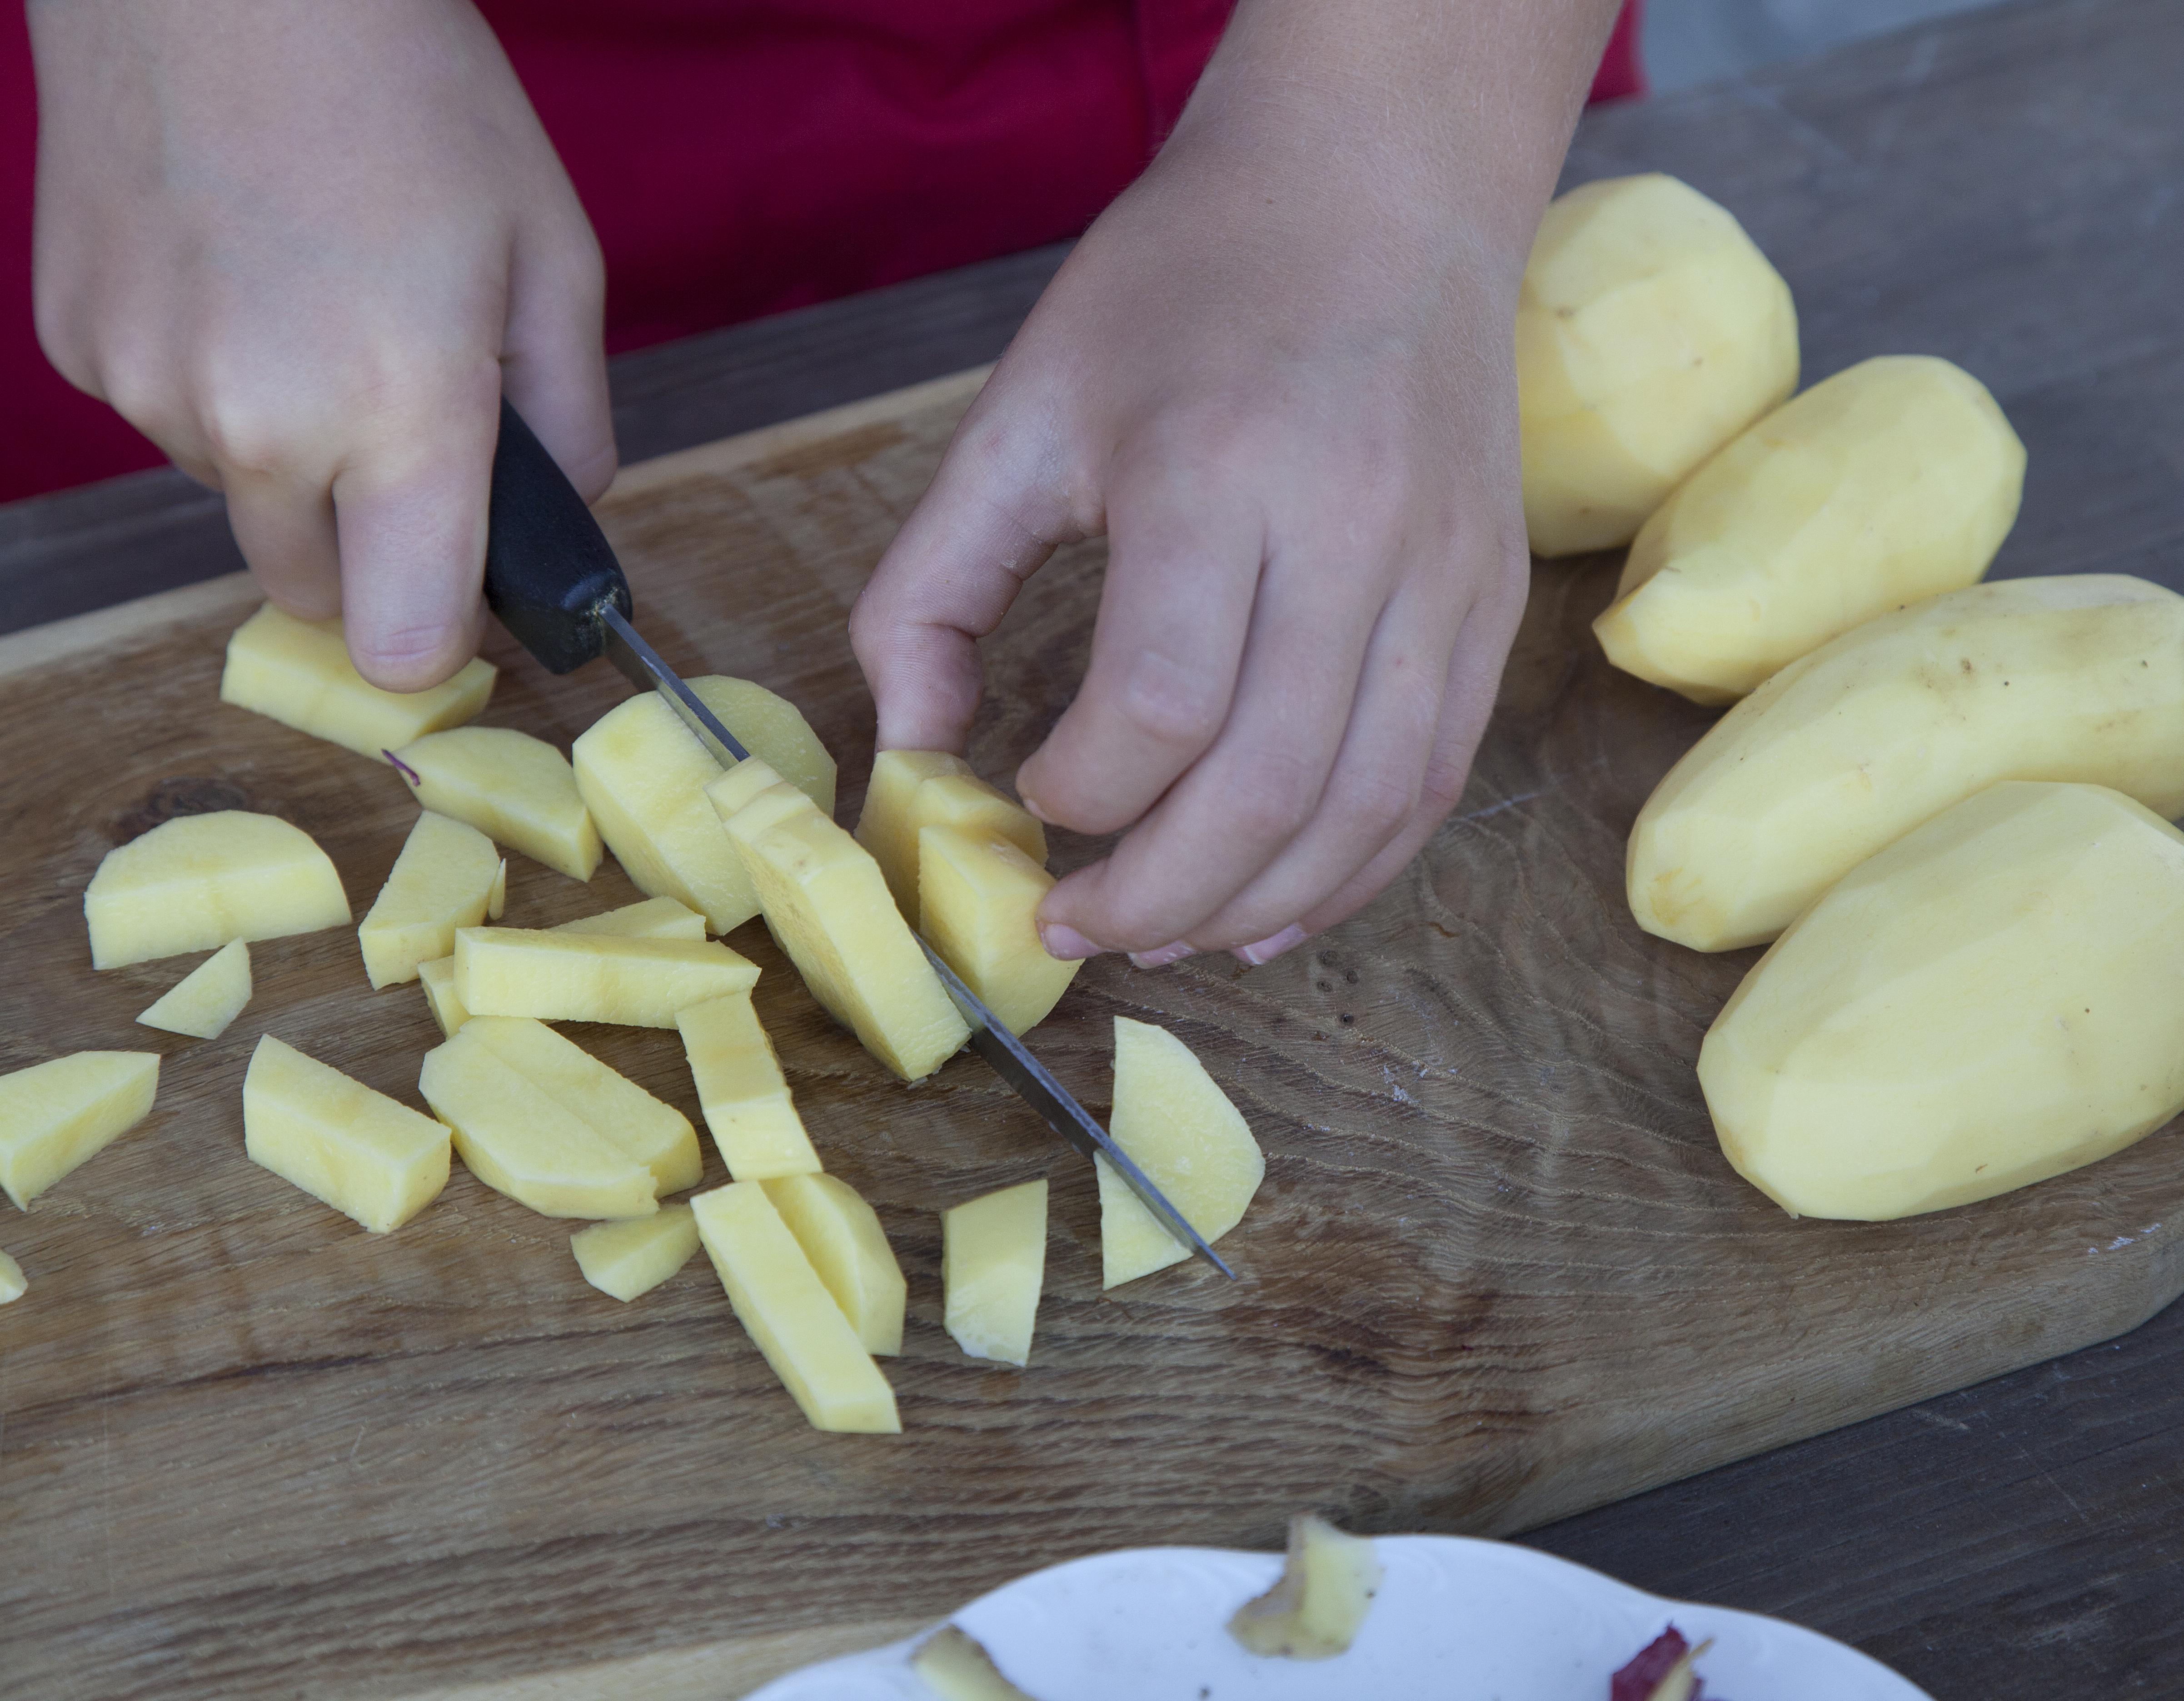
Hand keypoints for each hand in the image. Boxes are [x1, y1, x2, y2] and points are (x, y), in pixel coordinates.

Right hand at [28, 0, 611, 689]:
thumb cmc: (412, 96)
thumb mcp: (551, 260)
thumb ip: (572, 425)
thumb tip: (561, 516)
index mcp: (398, 412)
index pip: (404, 641)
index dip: (441, 638)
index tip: (460, 603)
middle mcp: (257, 423)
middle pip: (315, 590)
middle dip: (365, 544)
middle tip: (401, 426)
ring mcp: (149, 385)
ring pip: (238, 500)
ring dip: (285, 453)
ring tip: (314, 310)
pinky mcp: (76, 342)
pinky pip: (166, 420)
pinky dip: (208, 383)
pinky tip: (238, 275)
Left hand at [852, 0, 1613, 964]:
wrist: (1377, 189)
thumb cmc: (1182, 292)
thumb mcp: (1022, 410)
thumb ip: (931, 586)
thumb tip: (909, 752)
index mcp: (1218, 472)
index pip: (1158, 706)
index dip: (1080, 792)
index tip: (1029, 793)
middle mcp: (1353, 532)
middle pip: (1270, 788)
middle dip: (1156, 896)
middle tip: (1074, 929)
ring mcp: (1444, 575)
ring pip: (1366, 810)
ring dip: (1256, 909)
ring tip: (1166, 938)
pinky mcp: (1491, 601)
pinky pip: (1433, 782)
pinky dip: (1353, 873)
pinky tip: (1273, 910)